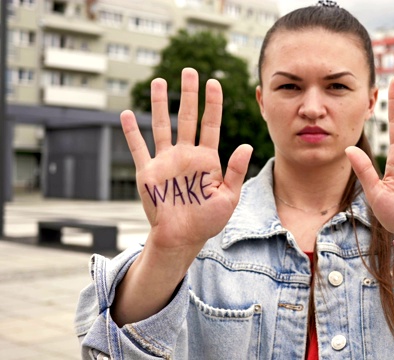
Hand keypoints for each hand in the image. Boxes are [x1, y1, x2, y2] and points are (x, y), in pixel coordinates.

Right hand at [121, 68, 251, 251]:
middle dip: (189, 94)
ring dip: (160, 104)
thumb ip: (236, 171)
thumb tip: (247, 145)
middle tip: (189, 71)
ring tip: (159, 81)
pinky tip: (126, 114)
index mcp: (207, 159)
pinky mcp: (148, 172)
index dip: (213, 104)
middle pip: (187, 117)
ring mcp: (166, 161)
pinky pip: (137, 148)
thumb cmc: (208, 220)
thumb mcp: (229, 197)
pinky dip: (130, 132)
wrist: (182, 238)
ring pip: (161, 126)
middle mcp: (186, 155)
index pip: (210, 124)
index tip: (214, 82)